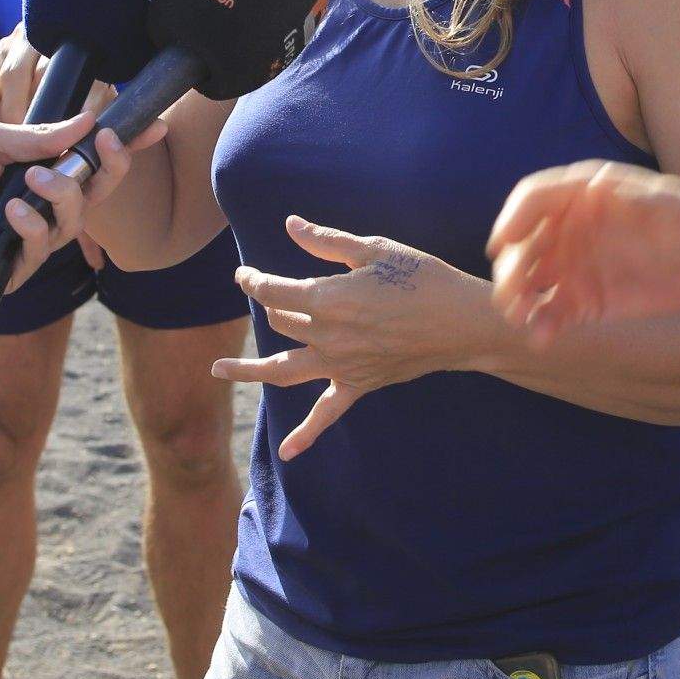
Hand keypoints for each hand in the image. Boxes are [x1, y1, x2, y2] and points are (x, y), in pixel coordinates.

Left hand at [0, 113, 162, 289]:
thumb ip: (42, 137)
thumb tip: (88, 122)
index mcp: (37, 175)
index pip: (91, 164)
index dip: (122, 150)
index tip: (151, 126)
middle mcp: (37, 207)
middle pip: (94, 196)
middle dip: (107, 170)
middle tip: (101, 145)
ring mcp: (24, 239)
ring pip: (72, 225)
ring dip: (62, 197)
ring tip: (32, 180)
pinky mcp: (8, 270)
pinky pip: (39, 252)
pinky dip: (32, 228)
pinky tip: (13, 212)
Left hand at [217, 218, 491, 458]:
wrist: (461, 322)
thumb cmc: (422, 278)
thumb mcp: (375, 249)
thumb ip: (327, 242)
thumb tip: (290, 225)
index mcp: (328, 298)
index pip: (274, 291)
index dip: (253, 281)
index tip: (245, 273)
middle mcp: (328, 336)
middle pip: (281, 323)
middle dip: (269, 307)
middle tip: (268, 295)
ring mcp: (341, 365)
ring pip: (282, 370)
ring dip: (248, 371)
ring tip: (217, 370)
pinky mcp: (359, 384)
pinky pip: (327, 413)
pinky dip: (306, 434)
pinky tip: (288, 453)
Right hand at [485, 161, 679, 344]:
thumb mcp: (673, 204)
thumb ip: (636, 200)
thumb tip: (598, 189)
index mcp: (586, 193)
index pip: (535, 198)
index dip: (515, 217)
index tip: (504, 242)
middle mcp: (572, 227)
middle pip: (524, 242)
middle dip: (512, 265)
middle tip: (513, 291)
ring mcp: (575, 265)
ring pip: (529, 280)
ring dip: (517, 297)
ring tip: (520, 316)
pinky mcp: (584, 300)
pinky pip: (551, 313)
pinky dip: (541, 325)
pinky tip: (543, 338)